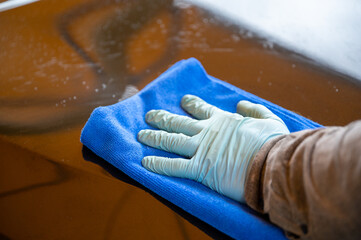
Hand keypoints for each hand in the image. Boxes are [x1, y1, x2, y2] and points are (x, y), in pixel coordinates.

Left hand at [138, 95, 288, 201]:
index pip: (202, 110)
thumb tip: (240, 103)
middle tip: (150, 115)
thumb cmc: (273, 143)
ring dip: (154, 137)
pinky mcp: (199, 169)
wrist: (271, 164)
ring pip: (171, 141)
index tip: (183, 100)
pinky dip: (158, 164)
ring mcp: (200, 150)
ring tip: (140, 134)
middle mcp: (207, 132)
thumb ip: (253, 110)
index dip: (191, 104)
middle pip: (178, 123)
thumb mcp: (269, 119)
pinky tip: (144, 162)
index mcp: (223, 120)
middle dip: (163, 118)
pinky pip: (174, 166)